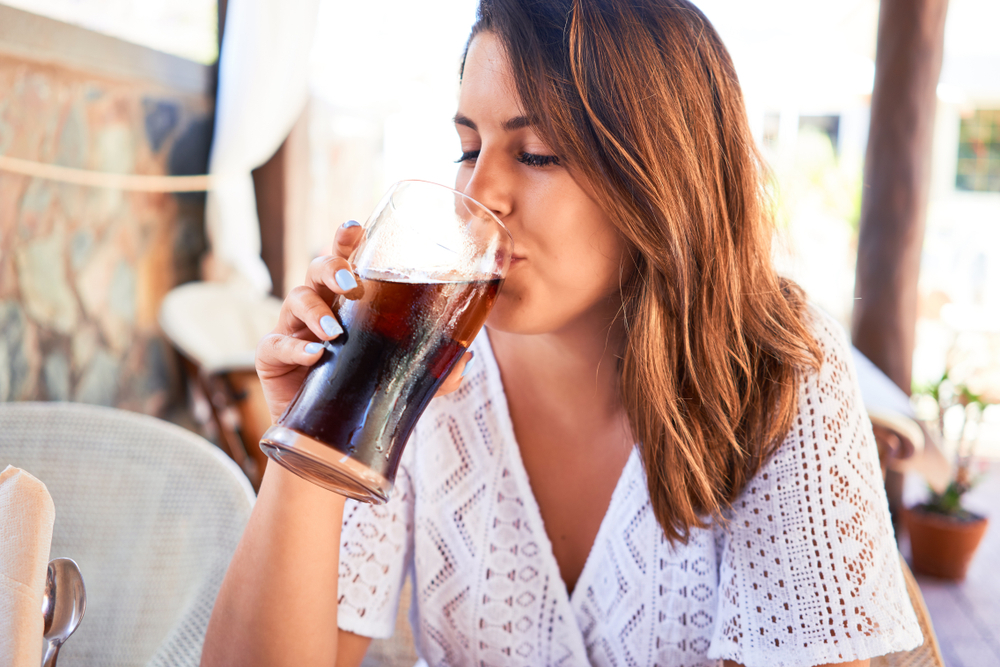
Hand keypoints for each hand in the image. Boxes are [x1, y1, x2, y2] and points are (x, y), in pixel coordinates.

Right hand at [255, 220, 475, 422]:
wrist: (325, 436)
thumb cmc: (361, 391)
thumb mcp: (400, 377)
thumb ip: (433, 369)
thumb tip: (467, 359)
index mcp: (348, 302)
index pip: (347, 260)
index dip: (347, 239)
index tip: (356, 228)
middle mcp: (319, 306)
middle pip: (318, 268)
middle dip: (332, 267)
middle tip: (351, 282)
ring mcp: (292, 328)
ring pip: (296, 299)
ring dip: (316, 311)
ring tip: (335, 332)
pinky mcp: (272, 357)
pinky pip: (277, 344)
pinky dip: (295, 347)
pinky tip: (314, 355)